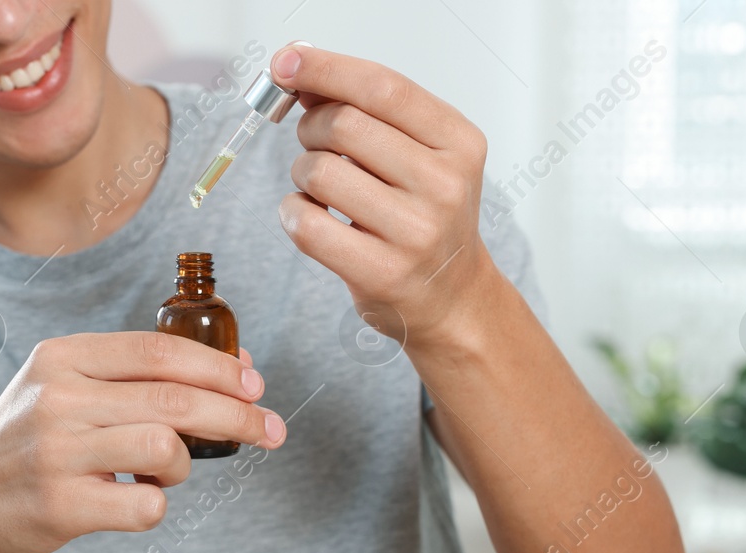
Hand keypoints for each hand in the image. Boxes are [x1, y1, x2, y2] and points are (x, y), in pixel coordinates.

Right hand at [0, 332, 284, 552]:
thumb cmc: (29, 440)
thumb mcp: (65, 386)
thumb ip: (137, 375)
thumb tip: (237, 368)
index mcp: (63, 358)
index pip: (160, 350)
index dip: (219, 367)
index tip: (256, 385)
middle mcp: (57, 398)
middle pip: (175, 399)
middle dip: (238, 416)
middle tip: (271, 432)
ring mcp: (56, 453)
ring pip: (165, 448)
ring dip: (184, 465)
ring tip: (164, 472)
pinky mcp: (60, 506)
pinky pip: (146, 504)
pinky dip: (156, 504)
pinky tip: (134, 498)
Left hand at [269, 44, 494, 347]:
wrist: (452, 297)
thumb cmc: (424, 218)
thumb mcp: (417, 155)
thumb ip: (366, 111)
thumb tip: (302, 73)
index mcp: (458, 142)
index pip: (383, 88)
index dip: (326, 68)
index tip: (286, 62)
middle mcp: (445, 184)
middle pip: (344, 125)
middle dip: (312, 127)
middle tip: (315, 143)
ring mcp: (415, 232)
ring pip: (320, 172)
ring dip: (302, 173)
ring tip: (321, 188)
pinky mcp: (382, 273)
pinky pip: (307, 224)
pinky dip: (293, 212)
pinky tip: (308, 215)